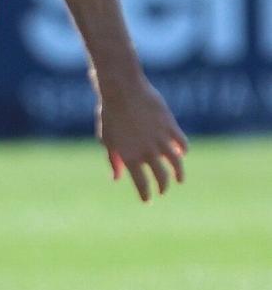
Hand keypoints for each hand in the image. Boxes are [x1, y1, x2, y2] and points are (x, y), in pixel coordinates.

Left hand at [94, 74, 187, 200]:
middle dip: (162, 187)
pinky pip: (182, 143)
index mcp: (129, 157)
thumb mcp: (107, 139)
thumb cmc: (110, 114)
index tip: (147, 200)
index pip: (141, 184)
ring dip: (178, 174)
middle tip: (162, 191)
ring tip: (179, 180)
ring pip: (176, 163)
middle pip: (160, 177)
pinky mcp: (170, 127)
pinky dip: (182, 150)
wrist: (123, 90)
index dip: (145, 194)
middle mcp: (147, 152)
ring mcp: (161, 140)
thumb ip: (113, 160)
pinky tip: (181, 153)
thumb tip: (116, 177)